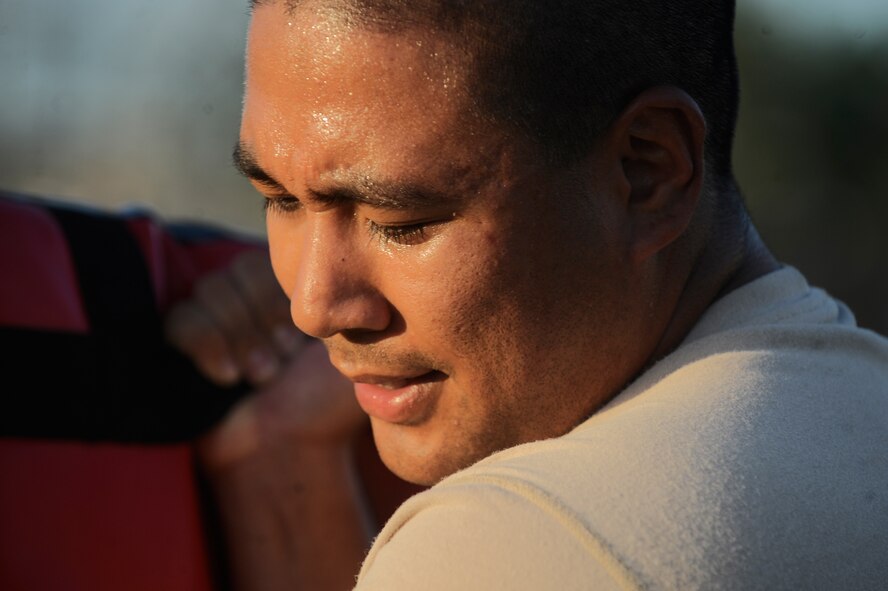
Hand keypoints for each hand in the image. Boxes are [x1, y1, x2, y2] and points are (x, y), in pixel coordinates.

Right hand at [164, 249, 366, 467]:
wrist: (291, 448)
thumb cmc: (327, 402)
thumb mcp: (357, 351)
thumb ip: (356, 308)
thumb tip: (359, 272)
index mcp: (294, 285)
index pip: (276, 256)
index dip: (284, 298)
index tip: (298, 344)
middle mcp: (254, 291)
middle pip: (239, 267)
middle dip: (262, 317)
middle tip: (282, 360)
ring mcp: (217, 313)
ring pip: (209, 288)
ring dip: (240, 334)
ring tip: (263, 375)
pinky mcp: (185, 337)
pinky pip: (181, 319)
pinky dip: (207, 344)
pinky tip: (229, 377)